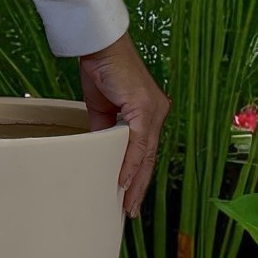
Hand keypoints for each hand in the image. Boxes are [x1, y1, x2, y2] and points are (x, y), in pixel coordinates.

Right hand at [79, 33, 170, 218]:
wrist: (99, 46)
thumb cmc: (102, 70)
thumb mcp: (102, 108)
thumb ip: (104, 130)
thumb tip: (100, 150)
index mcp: (149, 113)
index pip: (146, 152)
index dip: (138, 176)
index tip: (129, 197)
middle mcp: (157, 113)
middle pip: (149, 158)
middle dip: (139, 186)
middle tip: (130, 210)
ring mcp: (153, 110)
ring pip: (146, 154)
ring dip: (135, 181)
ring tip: (127, 203)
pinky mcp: (144, 107)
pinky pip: (137, 143)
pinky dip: (129, 163)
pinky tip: (121, 180)